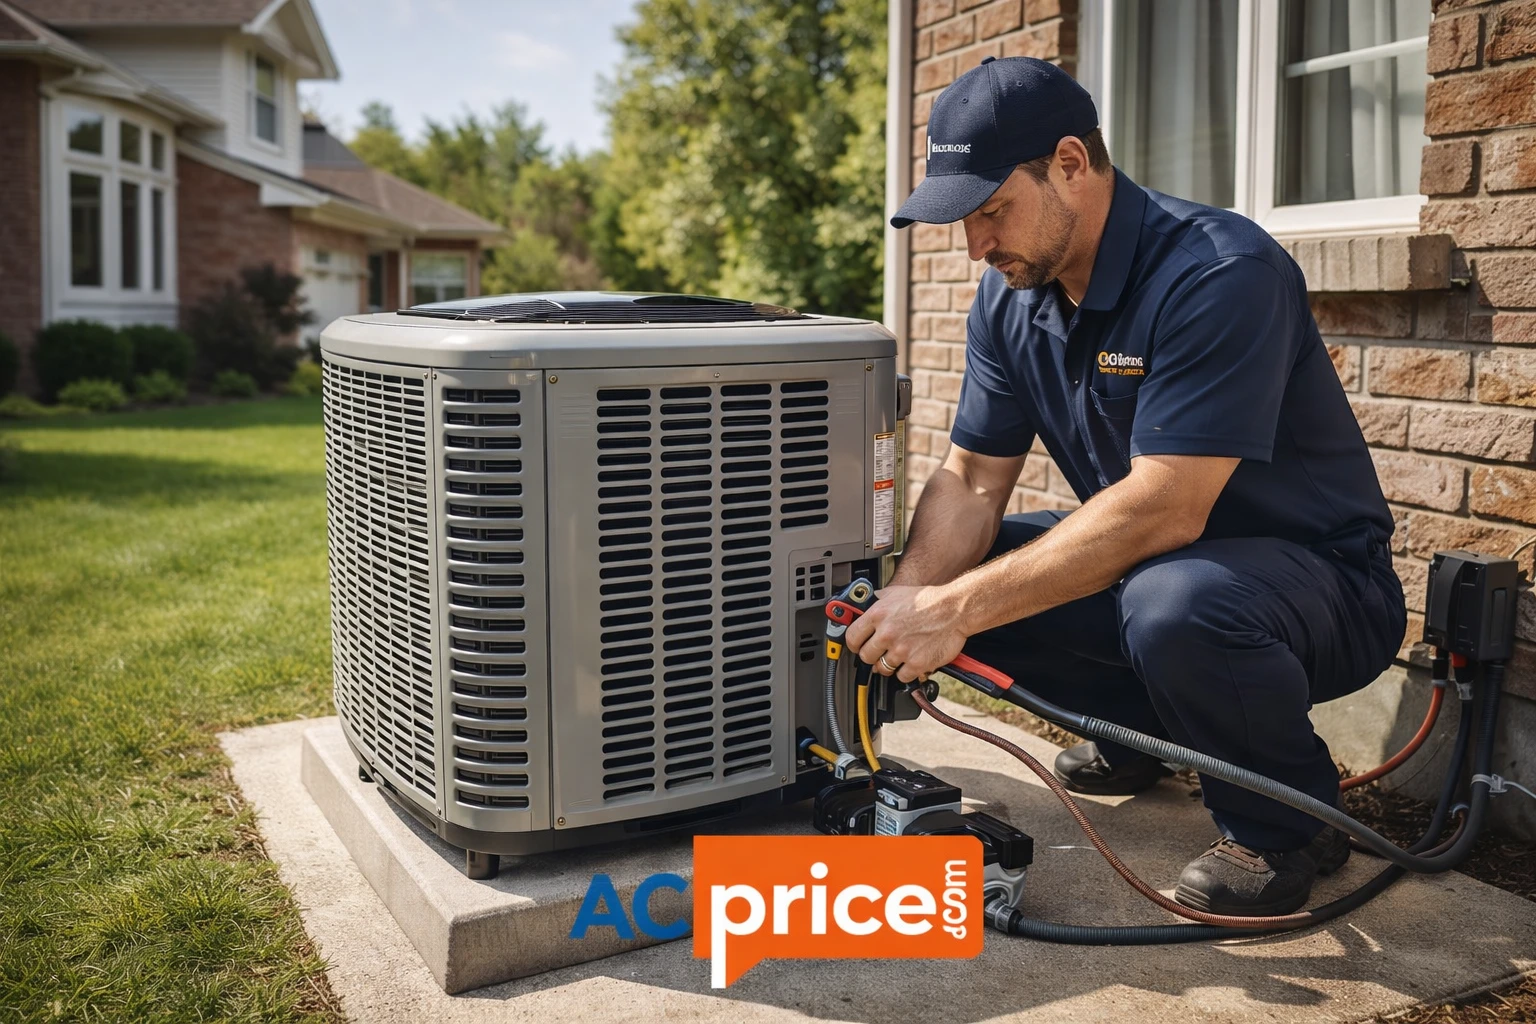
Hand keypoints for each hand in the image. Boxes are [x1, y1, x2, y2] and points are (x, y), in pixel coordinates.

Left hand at [843, 584, 967, 683]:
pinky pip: (902, 676)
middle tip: (879, 653)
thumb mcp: (897, 592)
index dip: (854, 644)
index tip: (858, 646)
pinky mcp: (916, 663)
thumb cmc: (929, 600)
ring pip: (882, 669)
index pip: (852, 638)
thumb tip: (866, 604)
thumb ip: (879, 601)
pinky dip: (906, 672)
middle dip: (871, 656)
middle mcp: (887, 634)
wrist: (954, 609)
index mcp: (878, 615)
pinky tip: (911, 662)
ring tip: (899, 656)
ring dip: (889, 665)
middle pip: (865, 657)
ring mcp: (901, 650)